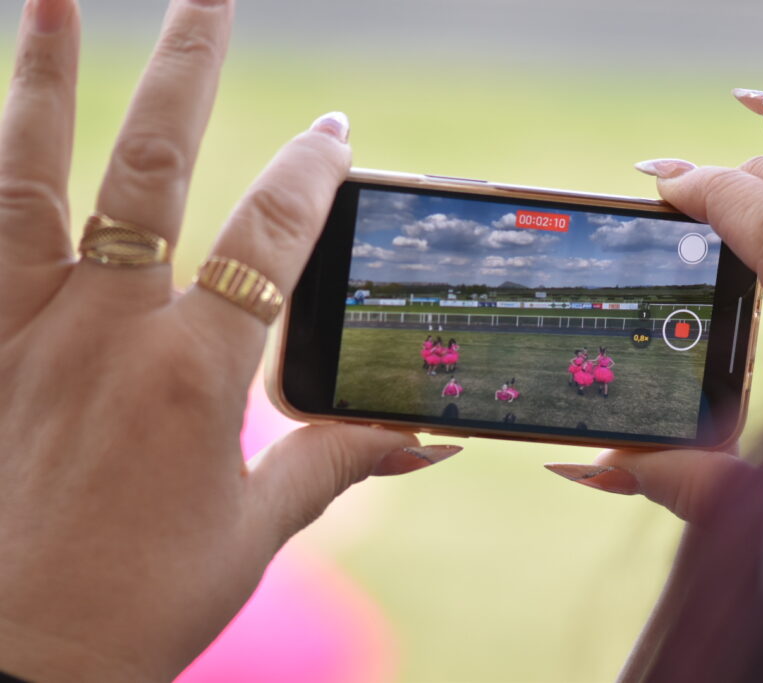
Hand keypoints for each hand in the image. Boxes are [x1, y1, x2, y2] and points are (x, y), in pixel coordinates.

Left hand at [0, 2, 457, 680]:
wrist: (10, 664)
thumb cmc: (140, 603)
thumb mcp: (258, 532)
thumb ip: (339, 461)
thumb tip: (429, 438)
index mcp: (197, 372)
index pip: (272, 238)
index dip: (313, 175)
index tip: (335, 133)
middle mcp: (108, 329)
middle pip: (154, 168)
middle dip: (190, 70)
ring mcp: (23, 330)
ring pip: (30, 176)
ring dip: (42, 80)